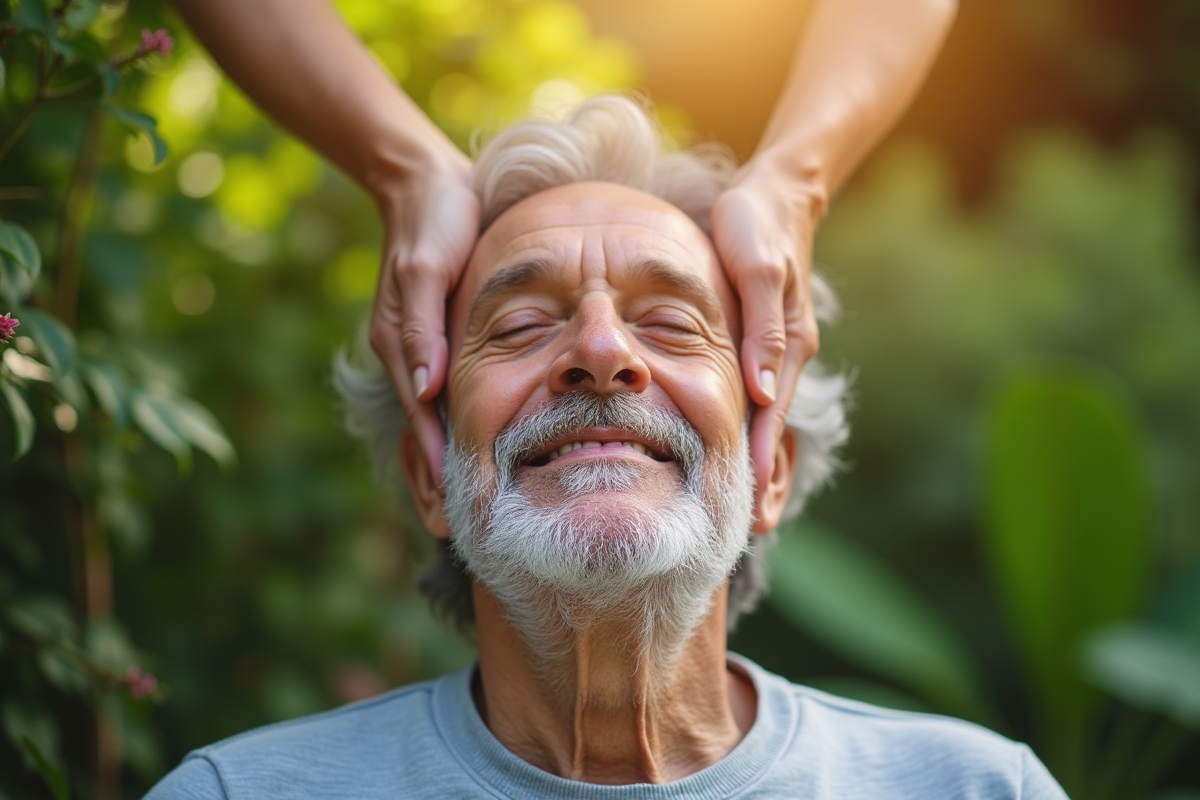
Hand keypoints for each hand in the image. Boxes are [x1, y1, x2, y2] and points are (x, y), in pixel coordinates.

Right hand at [370, 157, 479, 483]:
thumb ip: (422, 326)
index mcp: (402, 343)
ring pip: (435, 417)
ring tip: (472, 504)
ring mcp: (423, 346)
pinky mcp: (438, 336)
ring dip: (449, 458)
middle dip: (437, 477)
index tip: (453, 506)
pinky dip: (459, 424)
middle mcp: (410, 353)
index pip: (421, 418)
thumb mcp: (426, 267)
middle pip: (424, 428)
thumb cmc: (435, 220)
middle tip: (457, 530)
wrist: (430, 184)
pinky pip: (448, 392)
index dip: (436, 461)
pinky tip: (482, 446)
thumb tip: (425, 386)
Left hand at [711, 165, 823, 505]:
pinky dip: (754, 427)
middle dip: (766, 477)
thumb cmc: (757, 225)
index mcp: (787, 344)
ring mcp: (780, 348)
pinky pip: (761, 393)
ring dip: (760, 458)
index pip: (771, 417)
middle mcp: (788, 353)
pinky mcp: (769, 338)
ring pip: (768, 416)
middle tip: (752, 531)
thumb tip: (763, 392)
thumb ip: (762, 330)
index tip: (752, 508)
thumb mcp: (757, 270)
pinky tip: (738, 446)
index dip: (760, 462)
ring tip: (749, 506)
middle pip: (774, 427)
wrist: (777, 191)